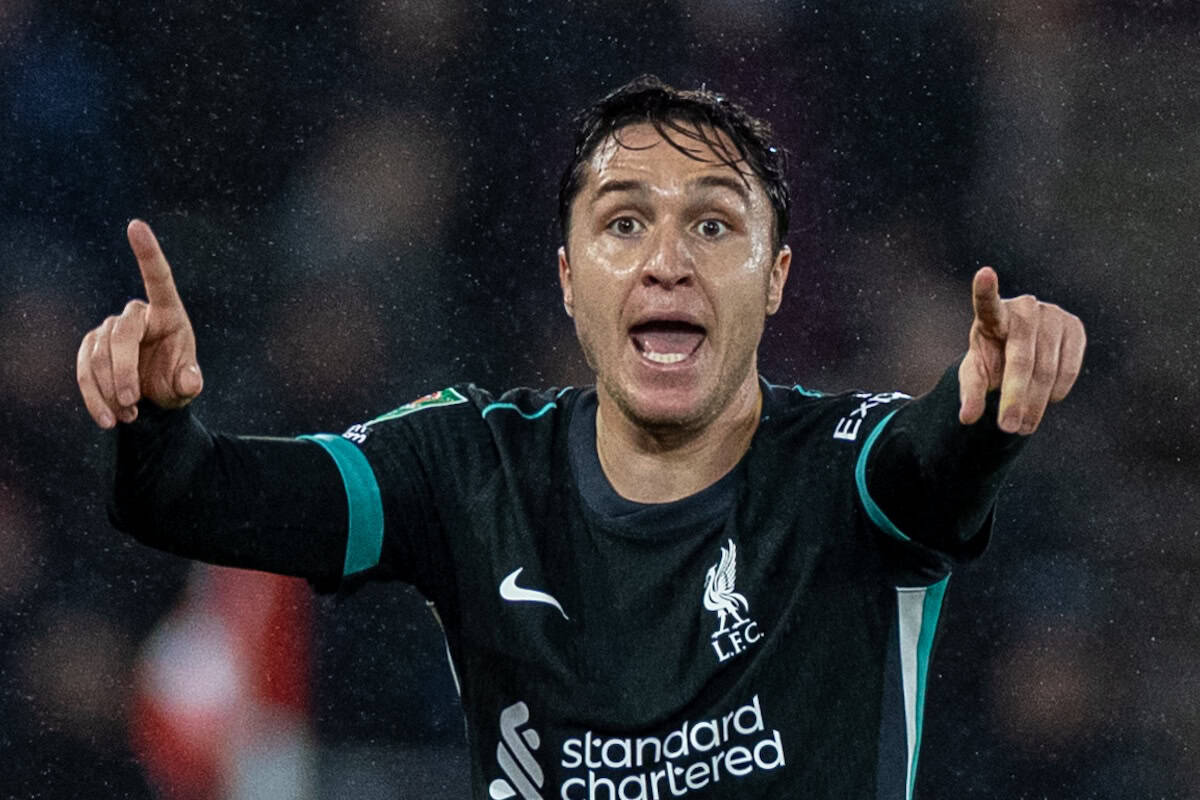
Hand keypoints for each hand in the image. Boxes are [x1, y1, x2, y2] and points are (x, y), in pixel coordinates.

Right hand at [76, 220, 202, 428]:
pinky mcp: (90, 347)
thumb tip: (188, 380)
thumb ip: (190, 382)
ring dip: (110, 390)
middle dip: (124, 371)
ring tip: (129, 416)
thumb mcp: (187, 386)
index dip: (147, 253)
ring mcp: (110, 329)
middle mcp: (137, 315)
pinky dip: (93, 397)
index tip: (135, 225)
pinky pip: (84, 370)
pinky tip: (107, 419)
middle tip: (133, 404)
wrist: (154, 399)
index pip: (158, 278)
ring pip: (99, 355)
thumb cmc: (175, 382)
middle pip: (122, 334)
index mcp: (169, 313)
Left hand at [958, 267, 1085, 434]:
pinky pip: (1069, 368)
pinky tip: (1047, 401)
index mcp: (992, 315)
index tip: (984, 273)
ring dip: (1036, 403)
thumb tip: (967, 418)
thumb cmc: (992, 357)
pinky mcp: (1074, 326)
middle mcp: (1024, 308)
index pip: (987, 302)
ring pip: (1047, 369)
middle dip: (1015, 397)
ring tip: (1023, 427)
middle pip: (1021, 359)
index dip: (985, 289)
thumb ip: (970, 392)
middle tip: (1008, 428)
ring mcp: (1052, 315)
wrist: (1021, 348)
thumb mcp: (975, 373)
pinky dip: (1057, 391)